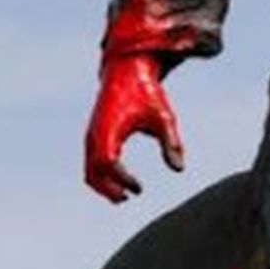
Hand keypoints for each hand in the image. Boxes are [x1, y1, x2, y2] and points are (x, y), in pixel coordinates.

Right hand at [84, 53, 184, 202]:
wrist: (129, 70)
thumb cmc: (147, 93)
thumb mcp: (164, 117)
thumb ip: (171, 143)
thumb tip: (179, 169)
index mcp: (109, 129)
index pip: (109, 164)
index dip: (122, 180)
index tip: (139, 189)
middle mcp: (95, 134)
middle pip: (93, 173)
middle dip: (108, 190)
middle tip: (129, 198)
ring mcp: (92, 135)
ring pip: (89, 170)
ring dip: (103, 186)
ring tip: (124, 196)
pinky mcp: (94, 134)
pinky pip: (92, 162)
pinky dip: (102, 176)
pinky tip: (121, 181)